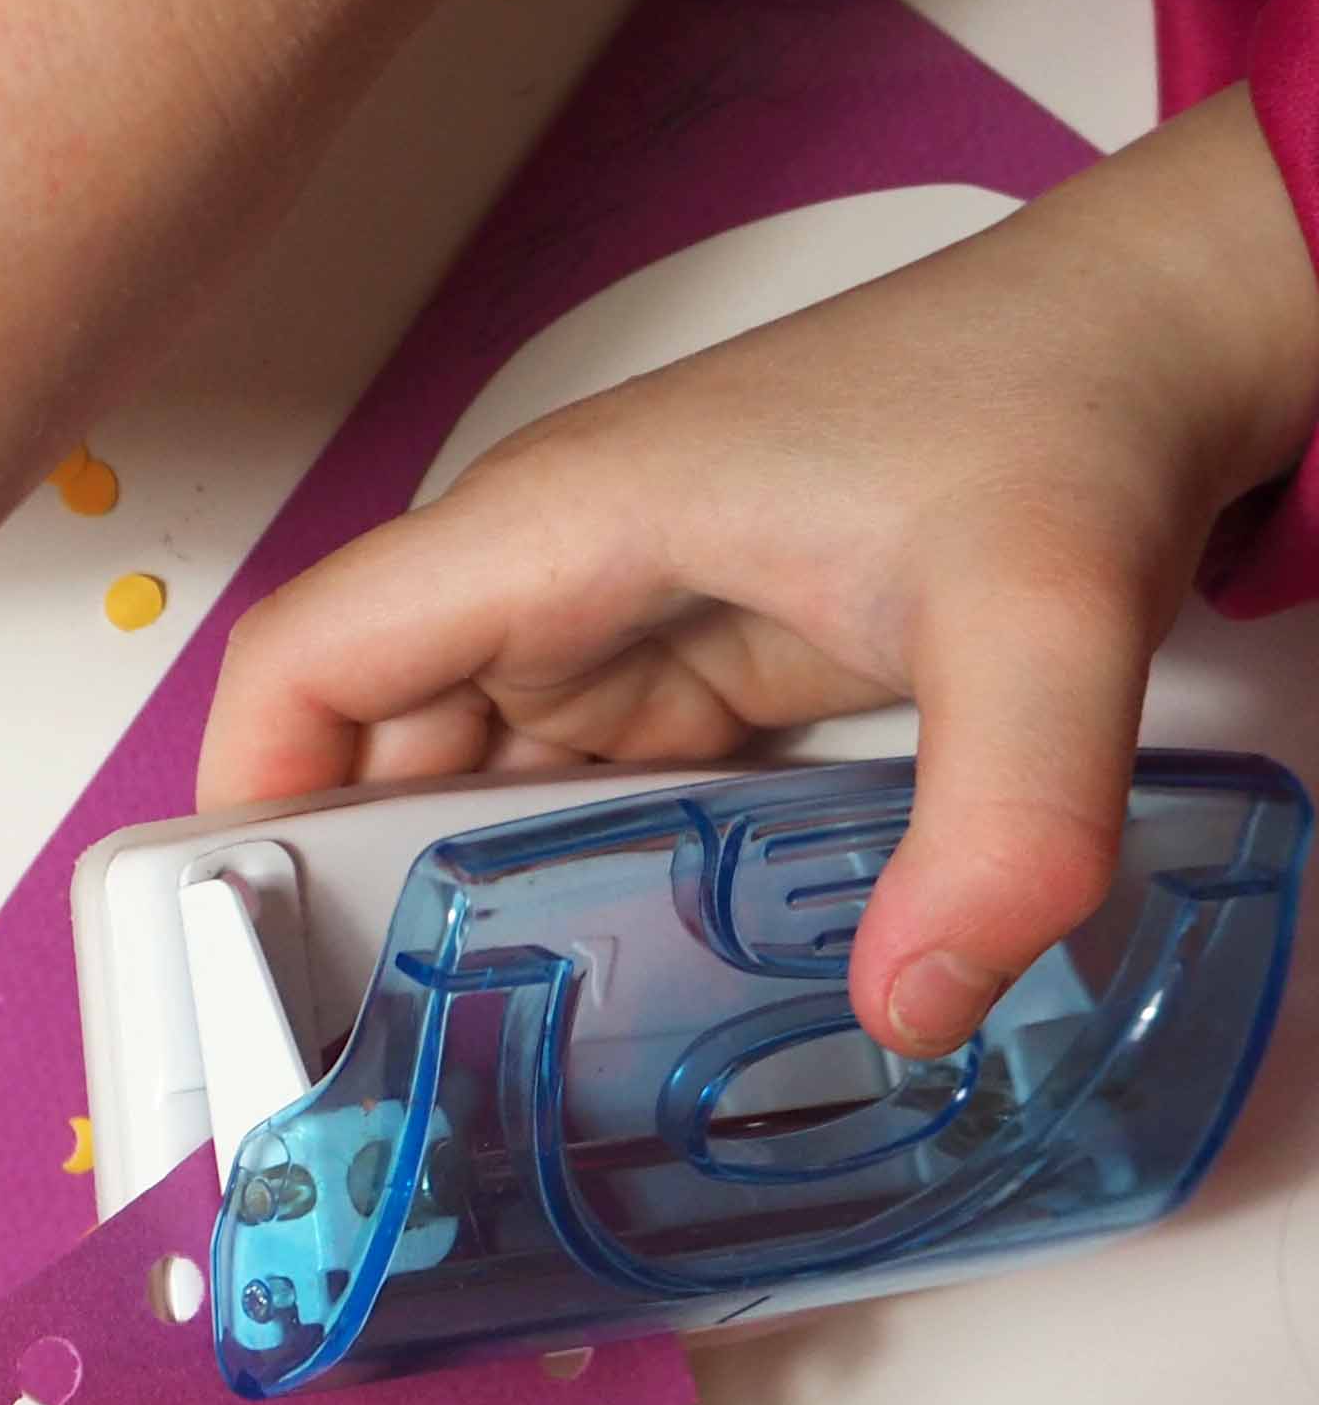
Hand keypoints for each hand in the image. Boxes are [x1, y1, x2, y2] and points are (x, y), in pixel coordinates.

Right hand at [200, 88, 1318, 1054]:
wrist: (1170, 332)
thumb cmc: (1068, 399)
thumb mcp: (1048, 618)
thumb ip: (1003, 822)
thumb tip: (917, 1008)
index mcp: (554, 528)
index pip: (305, 660)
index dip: (236, 800)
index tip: (234, 953)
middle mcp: (548, 579)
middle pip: (354, 749)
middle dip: (326, 898)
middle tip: (341, 1072)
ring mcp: (608, 630)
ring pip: (447, 788)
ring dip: (426, 909)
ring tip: (425, 1065)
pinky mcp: (678, 678)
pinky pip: (554, 802)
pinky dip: (535, 896)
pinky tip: (558, 999)